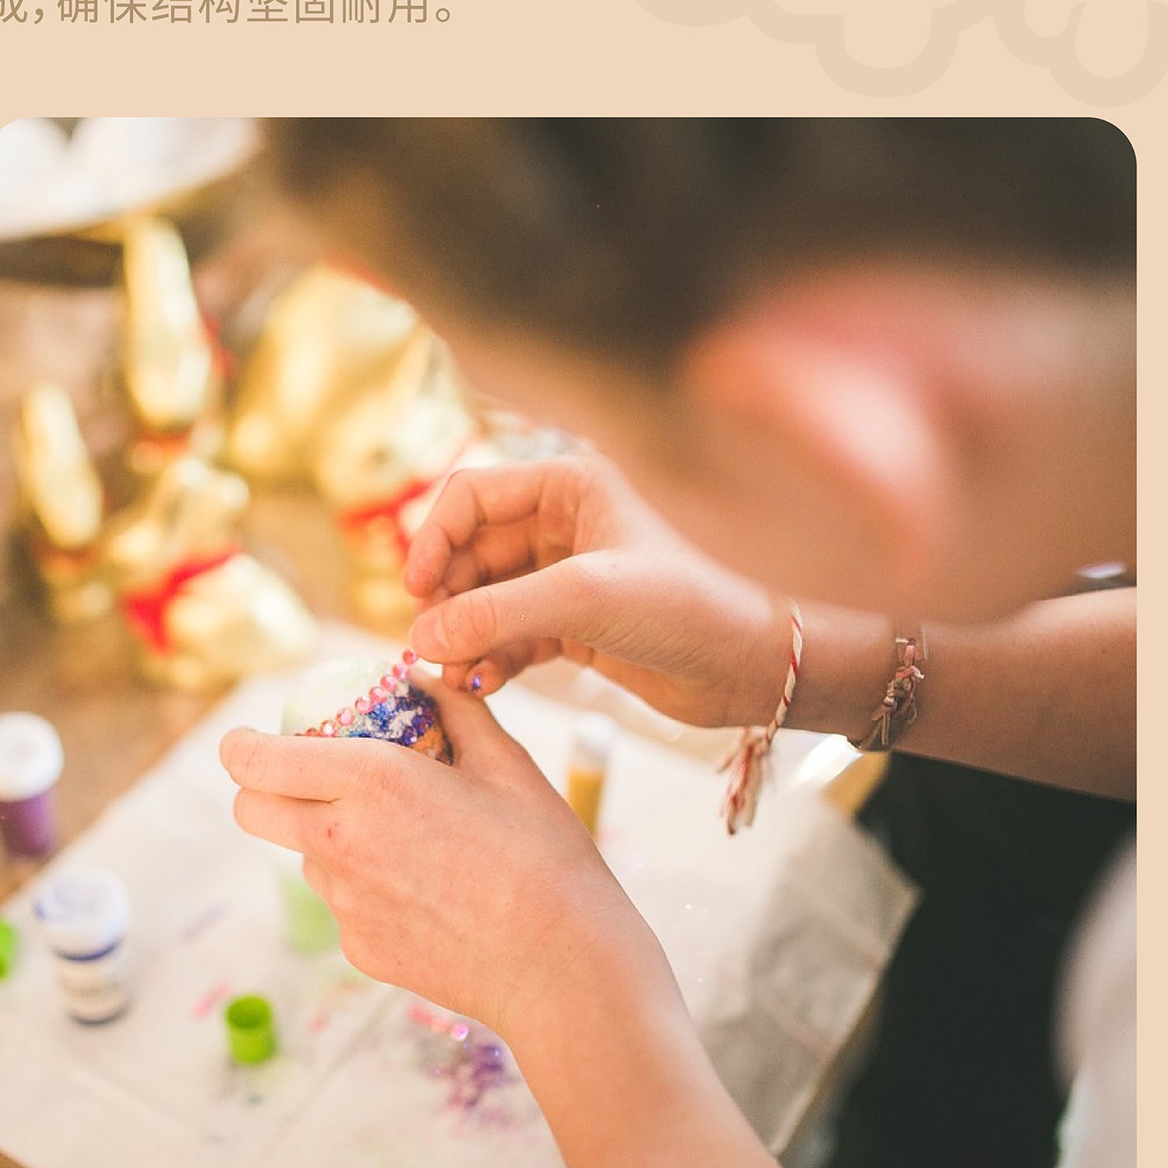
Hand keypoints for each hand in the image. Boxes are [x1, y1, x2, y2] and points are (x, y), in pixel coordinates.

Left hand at [221, 677, 661, 1037]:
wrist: (563, 965)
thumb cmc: (544, 854)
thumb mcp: (506, 761)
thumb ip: (453, 709)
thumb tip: (420, 676)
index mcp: (372, 782)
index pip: (255, 760)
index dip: (243, 745)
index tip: (254, 739)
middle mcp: (341, 843)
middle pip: (250, 810)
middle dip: (263, 787)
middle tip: (310, 778)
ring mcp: (345, 904)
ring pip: (303, 856)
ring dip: (330, 837)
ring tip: (411, 840)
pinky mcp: (359, 949)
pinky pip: (344, 903)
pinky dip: (369, 887)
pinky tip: (431, 891)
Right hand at [404, 452, 790, 727]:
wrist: (754, 666)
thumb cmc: (688, 606)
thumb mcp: (586, 599)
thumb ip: (497, 613)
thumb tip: (419, 636)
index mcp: (572, 485)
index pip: (472, 495)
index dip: (433, 539)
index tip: (413, 592)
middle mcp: (568, 522)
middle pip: (473, 551)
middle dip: (447, 598)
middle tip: (429, 645)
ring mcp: (571, 575)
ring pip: (489, 598)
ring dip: (465, 634)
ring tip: (457, 675)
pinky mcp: (578, 625)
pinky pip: (512, 634)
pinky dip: (492, 657)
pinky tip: (485, 683)